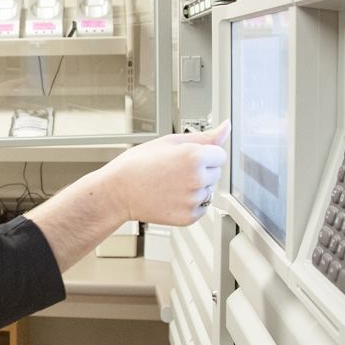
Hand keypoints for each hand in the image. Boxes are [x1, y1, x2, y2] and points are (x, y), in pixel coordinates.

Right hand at [103, 121, 229, 226]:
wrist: (118, 191)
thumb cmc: (139, 164)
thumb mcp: (170, 142)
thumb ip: (204, 136)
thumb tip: (226, 127)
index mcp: (194, 156)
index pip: (220, 155)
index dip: (203, 154)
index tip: (185, 157)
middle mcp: (197, 179)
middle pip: (216, 172)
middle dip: (201, 170)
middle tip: (174, 170)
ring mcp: (193, 200)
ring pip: (208, 190)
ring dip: (196, 187)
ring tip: (170, 184)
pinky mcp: (189, 217)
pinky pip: (201, 207)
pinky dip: (190, 203)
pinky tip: (171, 196)